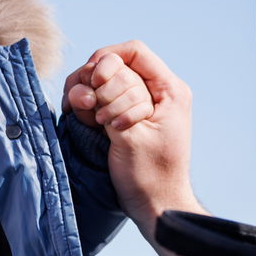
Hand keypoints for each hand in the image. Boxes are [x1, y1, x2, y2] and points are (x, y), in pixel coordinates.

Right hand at [64, 41, 196, 237]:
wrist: (154, 204)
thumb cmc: (150, 176)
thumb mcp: (132, 135)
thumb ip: (116, 98)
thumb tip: (97, 72)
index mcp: (170, 90)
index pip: (134, 51)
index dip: (107, 59)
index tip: (92, 79)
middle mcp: (157, 91)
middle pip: (116, 65)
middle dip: (97, 83)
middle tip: (93, 113)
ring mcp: (141, 103)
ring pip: (105, 81)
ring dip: (91, 96)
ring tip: (90, 119)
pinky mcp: (127, 115)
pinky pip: (103, 98)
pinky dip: (89, 106)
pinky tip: (85, 120)